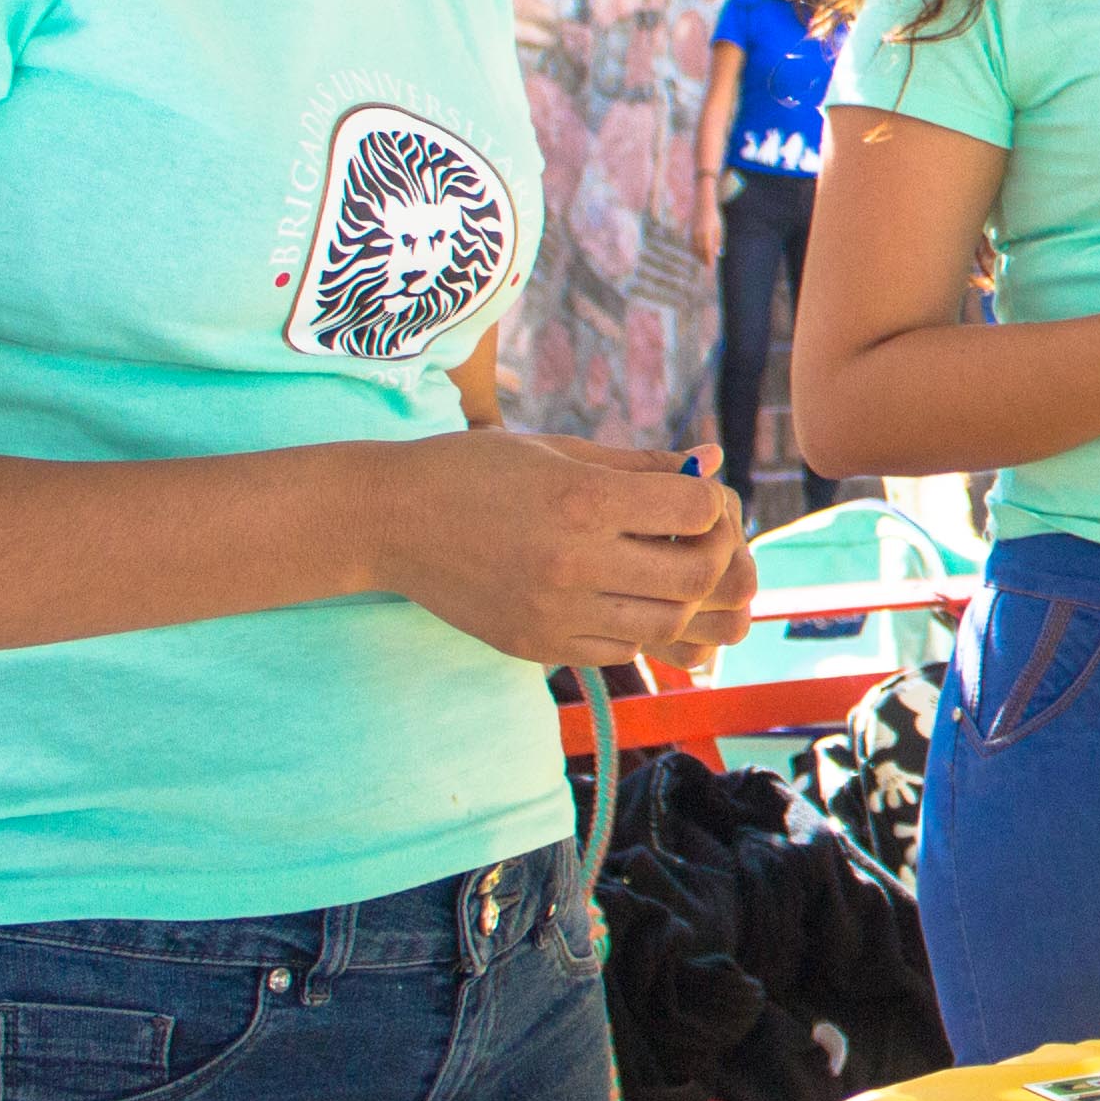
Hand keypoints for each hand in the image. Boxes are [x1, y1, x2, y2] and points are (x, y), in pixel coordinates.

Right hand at [372, 431, 749, 668]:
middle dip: (712, 556)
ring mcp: (554, 612)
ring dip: (679, 598)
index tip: (695, 498)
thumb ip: (640, 462)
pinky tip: (619, 596)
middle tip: (695, 540)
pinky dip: (636, 627)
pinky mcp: (536, 645)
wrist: (388, 520)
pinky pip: (619, 651)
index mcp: (582, 499)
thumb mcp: (558, 449)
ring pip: (665, 625)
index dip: (710, 503)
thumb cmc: (474, 470)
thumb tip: (711, 459)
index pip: (696, 513)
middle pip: (694, 577)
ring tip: (660, 570)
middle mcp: (573, 561)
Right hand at [690, 185, 722, 264]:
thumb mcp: (718, 229)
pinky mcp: (687, 230)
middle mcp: (696, 234)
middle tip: (707, 265)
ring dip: (697, 255)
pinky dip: (692, 249)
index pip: (707, 251)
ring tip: (702, 260)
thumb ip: (717, 241)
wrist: (702, 204)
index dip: (708, 259)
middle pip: (699, 251)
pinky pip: (689, 243)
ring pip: (692, 248)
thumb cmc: (713, 217)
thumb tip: (717, 254)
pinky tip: (696, 252)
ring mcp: (690, 232)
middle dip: (703, 259)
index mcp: (706, 234)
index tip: (711, 266)